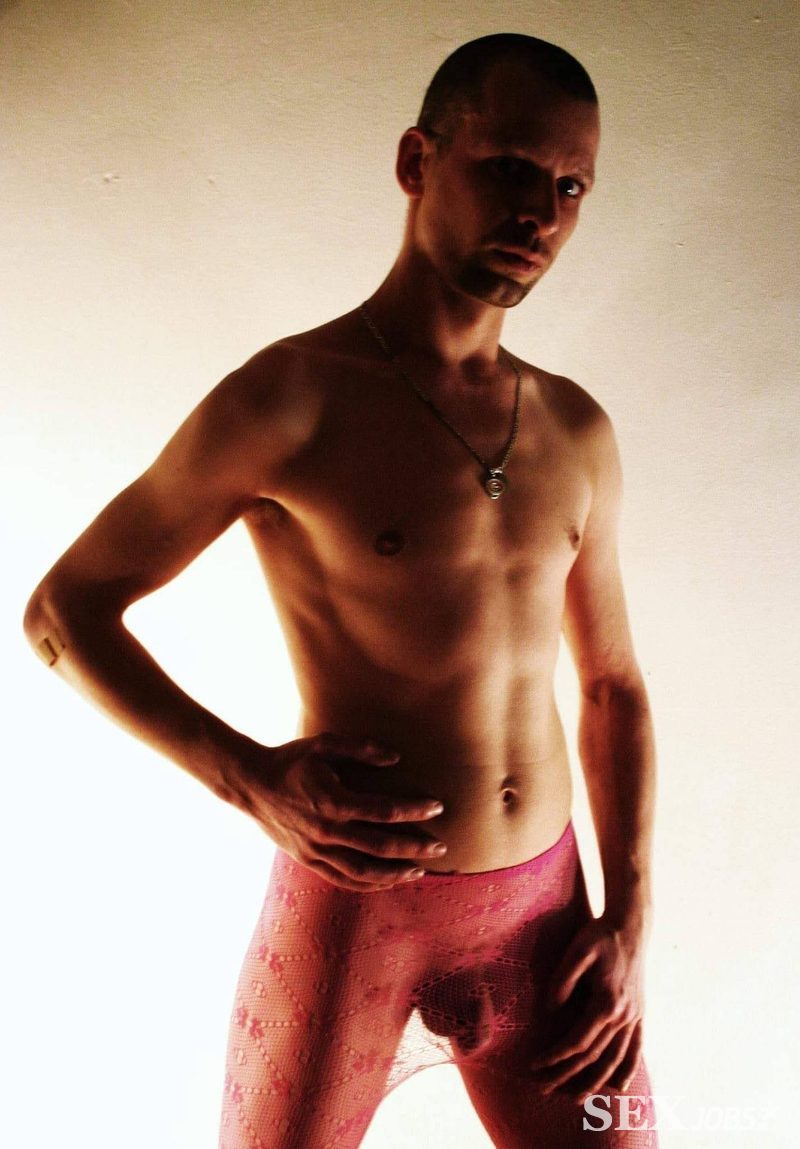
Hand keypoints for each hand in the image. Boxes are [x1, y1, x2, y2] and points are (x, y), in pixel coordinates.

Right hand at [229, 731, 446, 891]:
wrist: (252, 784)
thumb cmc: (292, 760)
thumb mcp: (324, 743)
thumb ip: (361, 748)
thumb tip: (396, 757)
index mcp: (332, 800)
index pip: (383, 810)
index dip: (414, 810)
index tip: (437, 807)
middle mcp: (326, 830)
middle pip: (379, 846)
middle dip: (414, 848)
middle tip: (440, 847)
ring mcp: (316, 850)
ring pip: (363, 871)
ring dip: (395, 873)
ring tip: (420, 871)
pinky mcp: (308, 860)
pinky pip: (343, 880)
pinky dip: (369, 884)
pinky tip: (388, 881)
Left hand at [529, 915, 646, 1101]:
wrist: (630, 926)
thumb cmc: (599, 935)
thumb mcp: (577, 950)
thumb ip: (562, 980)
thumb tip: (549, 1009)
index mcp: (606, 1003)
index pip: (577, 1042)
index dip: (555, 1056)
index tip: (535, 1064)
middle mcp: (623, 1015)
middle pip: (593, 1056)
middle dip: (567, 1075)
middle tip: (544, 1089)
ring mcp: (633, 1016)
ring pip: (614, 1059)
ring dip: (594, 1081)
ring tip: (576, 1098)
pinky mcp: (639, 1012)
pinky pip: (635, 1048)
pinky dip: (627, 1068)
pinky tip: (619, 1086)